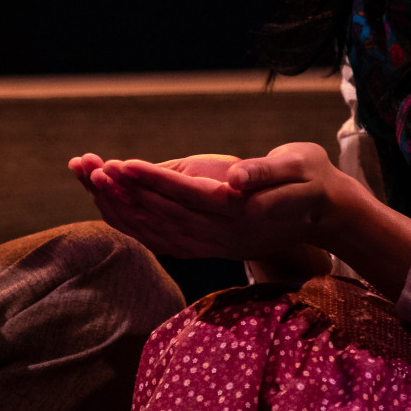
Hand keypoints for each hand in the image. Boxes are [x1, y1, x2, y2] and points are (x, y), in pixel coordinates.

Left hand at [69, 145, 343, 259]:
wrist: (325, 216)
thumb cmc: (311, 181)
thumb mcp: (299, 166)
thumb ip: (266, 172)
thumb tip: (235, 178)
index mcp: (240, 211)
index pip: (187, 196)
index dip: (150, 181)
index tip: (118, 164)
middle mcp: (221, 234)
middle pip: (162, 215)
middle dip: (121, 193)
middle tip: (86, 169)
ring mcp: (212, 244)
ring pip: (155, 229)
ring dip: (119, 207)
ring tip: (87, 180)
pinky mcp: (206, 245)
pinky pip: (160, 238)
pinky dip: (132, 223)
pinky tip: (110, 208)